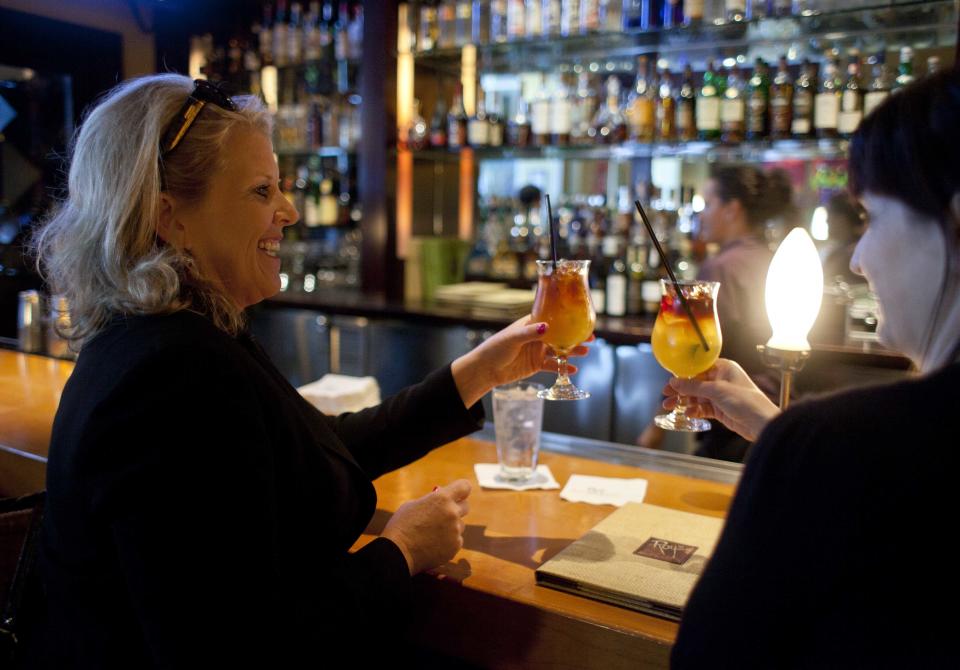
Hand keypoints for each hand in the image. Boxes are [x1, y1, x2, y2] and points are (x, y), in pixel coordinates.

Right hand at [381, 479, 470, 574]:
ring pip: (459, 526)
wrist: (398, 552)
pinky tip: (433, 545)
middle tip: (445, 514)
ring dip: (451, 527)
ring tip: (432, 534)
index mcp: (442, 498)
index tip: (458, 493)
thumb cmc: (401, 526)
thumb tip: (441, 502)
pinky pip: (456, 540)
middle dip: (457, 508)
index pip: (464, 487)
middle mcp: (452, 513)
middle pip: (466, 506)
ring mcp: (455, 531)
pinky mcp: (455, 546)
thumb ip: (431, 501)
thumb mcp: (414, 505)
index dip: (461, 490)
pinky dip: (448, 542)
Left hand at [450, 315, 592, 407]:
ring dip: (572, 351)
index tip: (581, 320)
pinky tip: (572, 369)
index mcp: (531, 324)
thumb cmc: (496, 348)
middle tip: (591, 338)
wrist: (486, 369)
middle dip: (574, 336)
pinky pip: (553, 365)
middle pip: (560, 335)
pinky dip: (562, 367)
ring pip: (559, 350)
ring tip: (585, 353)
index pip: (552, 319)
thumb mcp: (513, 338)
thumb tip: (547, 327)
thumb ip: (530, 333)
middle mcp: (536, 336)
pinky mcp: (536, 365)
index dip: (567, 319)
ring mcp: (537, 351)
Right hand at [663, 359, 779, 441]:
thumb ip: (694, 387)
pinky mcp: (720, 409)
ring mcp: (721, 395)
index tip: (670, 379)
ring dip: (684, 402)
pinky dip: (694, 411)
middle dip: (680, 390)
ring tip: (670, 407)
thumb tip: (675, 382)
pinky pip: (703, 408)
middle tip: (666, 395)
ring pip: (697, 397)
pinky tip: (688, 413)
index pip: (698, 367)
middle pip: (695, 383)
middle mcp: (722, 380)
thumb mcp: (717, 391)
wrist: (761, 423)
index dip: (683, 373)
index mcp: (724, 368)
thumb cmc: (747, 401)